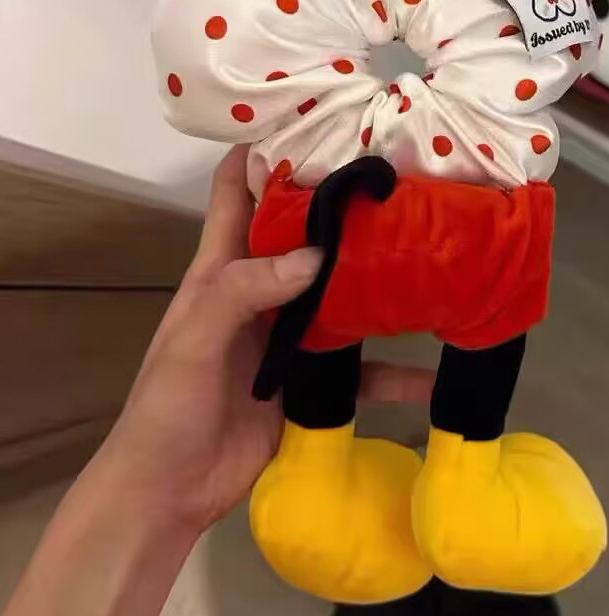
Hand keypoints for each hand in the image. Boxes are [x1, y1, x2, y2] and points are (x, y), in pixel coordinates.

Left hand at [96, 145, 432, 532]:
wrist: (172, 492)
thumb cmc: (169, 408)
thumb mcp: (194, 342)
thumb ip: (242, 293)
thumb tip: (318, 255)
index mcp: (221, 270)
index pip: (236, 192)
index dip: (264, 152)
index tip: (315, 123)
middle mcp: (260, 292)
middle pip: (302, 236)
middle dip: (341, 210)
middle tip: (396, 183)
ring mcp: (288, 335)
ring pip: (340, 295)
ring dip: (377, 281)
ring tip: (429, 256)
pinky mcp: (312, 379)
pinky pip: (360, 370)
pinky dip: (394, 371)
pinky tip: (432, 372)